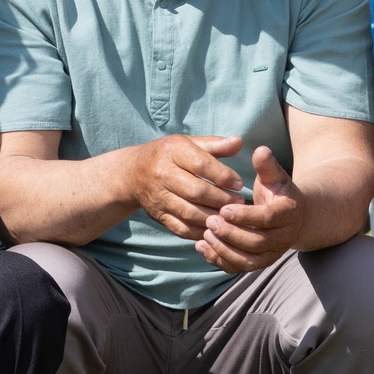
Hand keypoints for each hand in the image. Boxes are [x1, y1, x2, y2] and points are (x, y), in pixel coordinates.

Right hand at [120, 133, 249, 240]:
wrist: (133, 173)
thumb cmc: (170, 155)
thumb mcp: (189, 143)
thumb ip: (216, 145)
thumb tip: (239, 142)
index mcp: (173, 152)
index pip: (201, 165)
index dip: (223, 176)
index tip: (239, 183)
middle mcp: (162, 174)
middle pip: (196, 191)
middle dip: (222, 199)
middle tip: (240, 203)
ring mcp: (158, 197)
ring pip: (190, 212)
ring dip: (214, 217)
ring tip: (230, 216)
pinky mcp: (157, 215)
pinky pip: (181, 228)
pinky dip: (200, 231)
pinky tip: (214, 228)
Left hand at [198, 147, 305, 274]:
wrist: (290, 217)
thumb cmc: (277, 192)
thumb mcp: (275, 176)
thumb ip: (267, 165)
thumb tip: (260, 149)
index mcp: (289, 214)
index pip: (267, 218)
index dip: (245, 215)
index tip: (224, 208)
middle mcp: (284, 238)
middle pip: (256, 242)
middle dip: (231, 234)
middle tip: (210, 221)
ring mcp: (272, 254)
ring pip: (248, 260)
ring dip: (224, 249)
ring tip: (204, 235)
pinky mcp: (259, 263)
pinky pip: (239, 267)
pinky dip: (220, 260)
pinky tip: (202, 247)